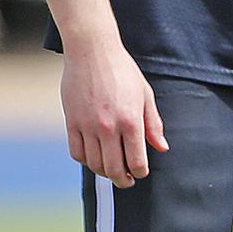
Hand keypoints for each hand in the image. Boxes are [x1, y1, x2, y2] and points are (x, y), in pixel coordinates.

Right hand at [60, 38, 167, 188]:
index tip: (141, 172)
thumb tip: (161, 148)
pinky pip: (77, 152)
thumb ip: (153, 124)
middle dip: (123, 180)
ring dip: (104, 172)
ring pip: (94, 164)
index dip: (140, 172)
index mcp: (131, 120)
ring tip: (112, 169)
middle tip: (127, 180)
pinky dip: (86, 160)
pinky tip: (94, 156)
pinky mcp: (71, 122)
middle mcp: (109, 127)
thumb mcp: (145, 94)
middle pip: (114, 169)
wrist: (92, 51)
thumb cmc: (122, 71)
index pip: (136, 161)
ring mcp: (87, 126)